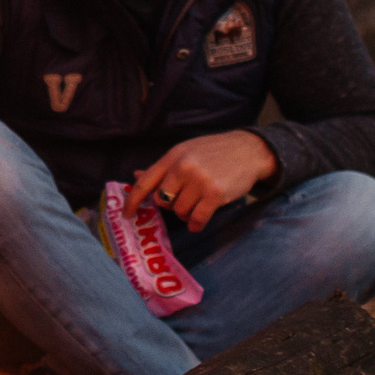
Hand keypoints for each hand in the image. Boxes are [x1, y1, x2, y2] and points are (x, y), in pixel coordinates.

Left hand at [129, 131, 276, 230]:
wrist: (248, 150)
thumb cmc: (214, 152)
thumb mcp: (185, 152)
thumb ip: (162, 168)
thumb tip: (136, 176)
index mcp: (172, 157)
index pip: (144, 182)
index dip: (131, 201)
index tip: (126, 215)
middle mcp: (182, 167)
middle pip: (162, 201)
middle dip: (171, 205)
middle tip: (186, 198)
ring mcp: (199, 180)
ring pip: (180, 212)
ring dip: (187, 214)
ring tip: (199, 203)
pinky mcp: (215, 193)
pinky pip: (196, 219)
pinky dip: (196, 224)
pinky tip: (200, 220)